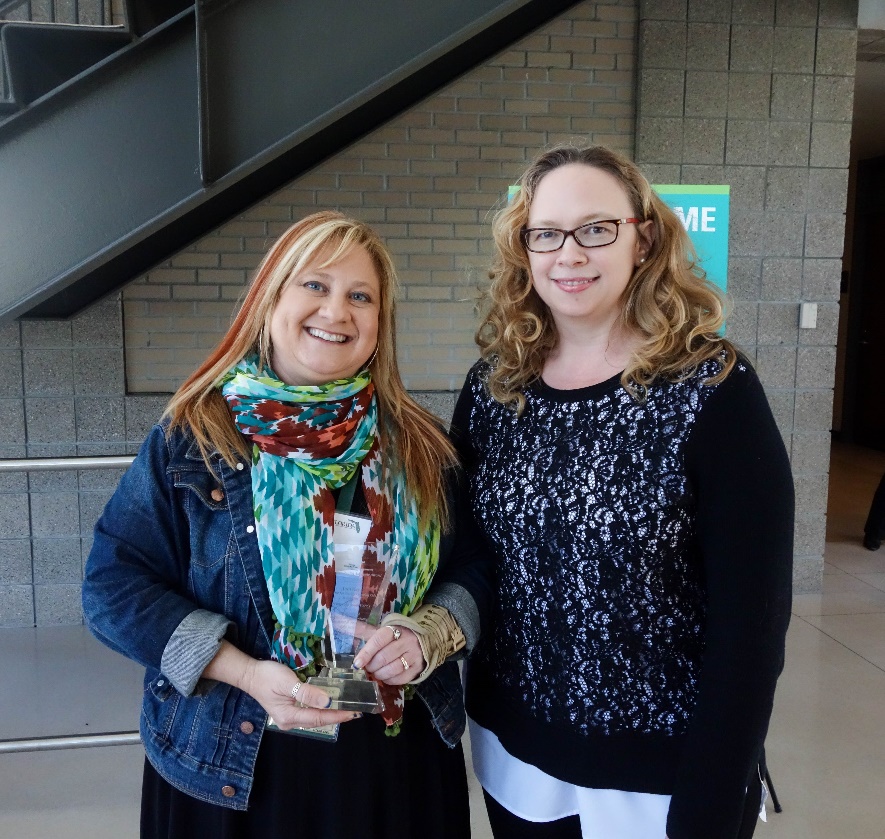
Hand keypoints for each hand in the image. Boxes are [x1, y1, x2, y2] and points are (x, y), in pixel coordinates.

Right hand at [243, 658, 358, 730]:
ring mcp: (289, 717)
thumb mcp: (288, 682)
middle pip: (318, 720)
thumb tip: (328, 702)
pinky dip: (322, 709)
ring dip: (331, 713)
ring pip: (315, 718)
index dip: (337, 715)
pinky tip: (332, 704)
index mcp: (289, 716)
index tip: (353, 712)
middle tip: (356, 710)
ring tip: (348, 708)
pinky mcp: (290, 710)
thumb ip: (307, 693)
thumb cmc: (268, 676)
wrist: (250, 674)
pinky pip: (310, 713)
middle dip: (337, 716)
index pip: (319, 718)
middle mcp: (290, 721)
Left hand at [352, 622, 424, 684]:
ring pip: (393, 669)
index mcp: (395, 630)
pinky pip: (401, 678)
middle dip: (372, 666)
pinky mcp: (417, 667)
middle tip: (367, 668)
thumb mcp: (382, 630)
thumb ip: (364, 630)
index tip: (356, 663)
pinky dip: (390, 680)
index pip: (378, 641)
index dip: (366, 653)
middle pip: (384, 657)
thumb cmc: (396, 636)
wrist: (421, 639)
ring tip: (375, 673)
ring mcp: (413, 655)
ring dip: (380, 674)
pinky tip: (386, 677)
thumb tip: (340, 622)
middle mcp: (406, 641)